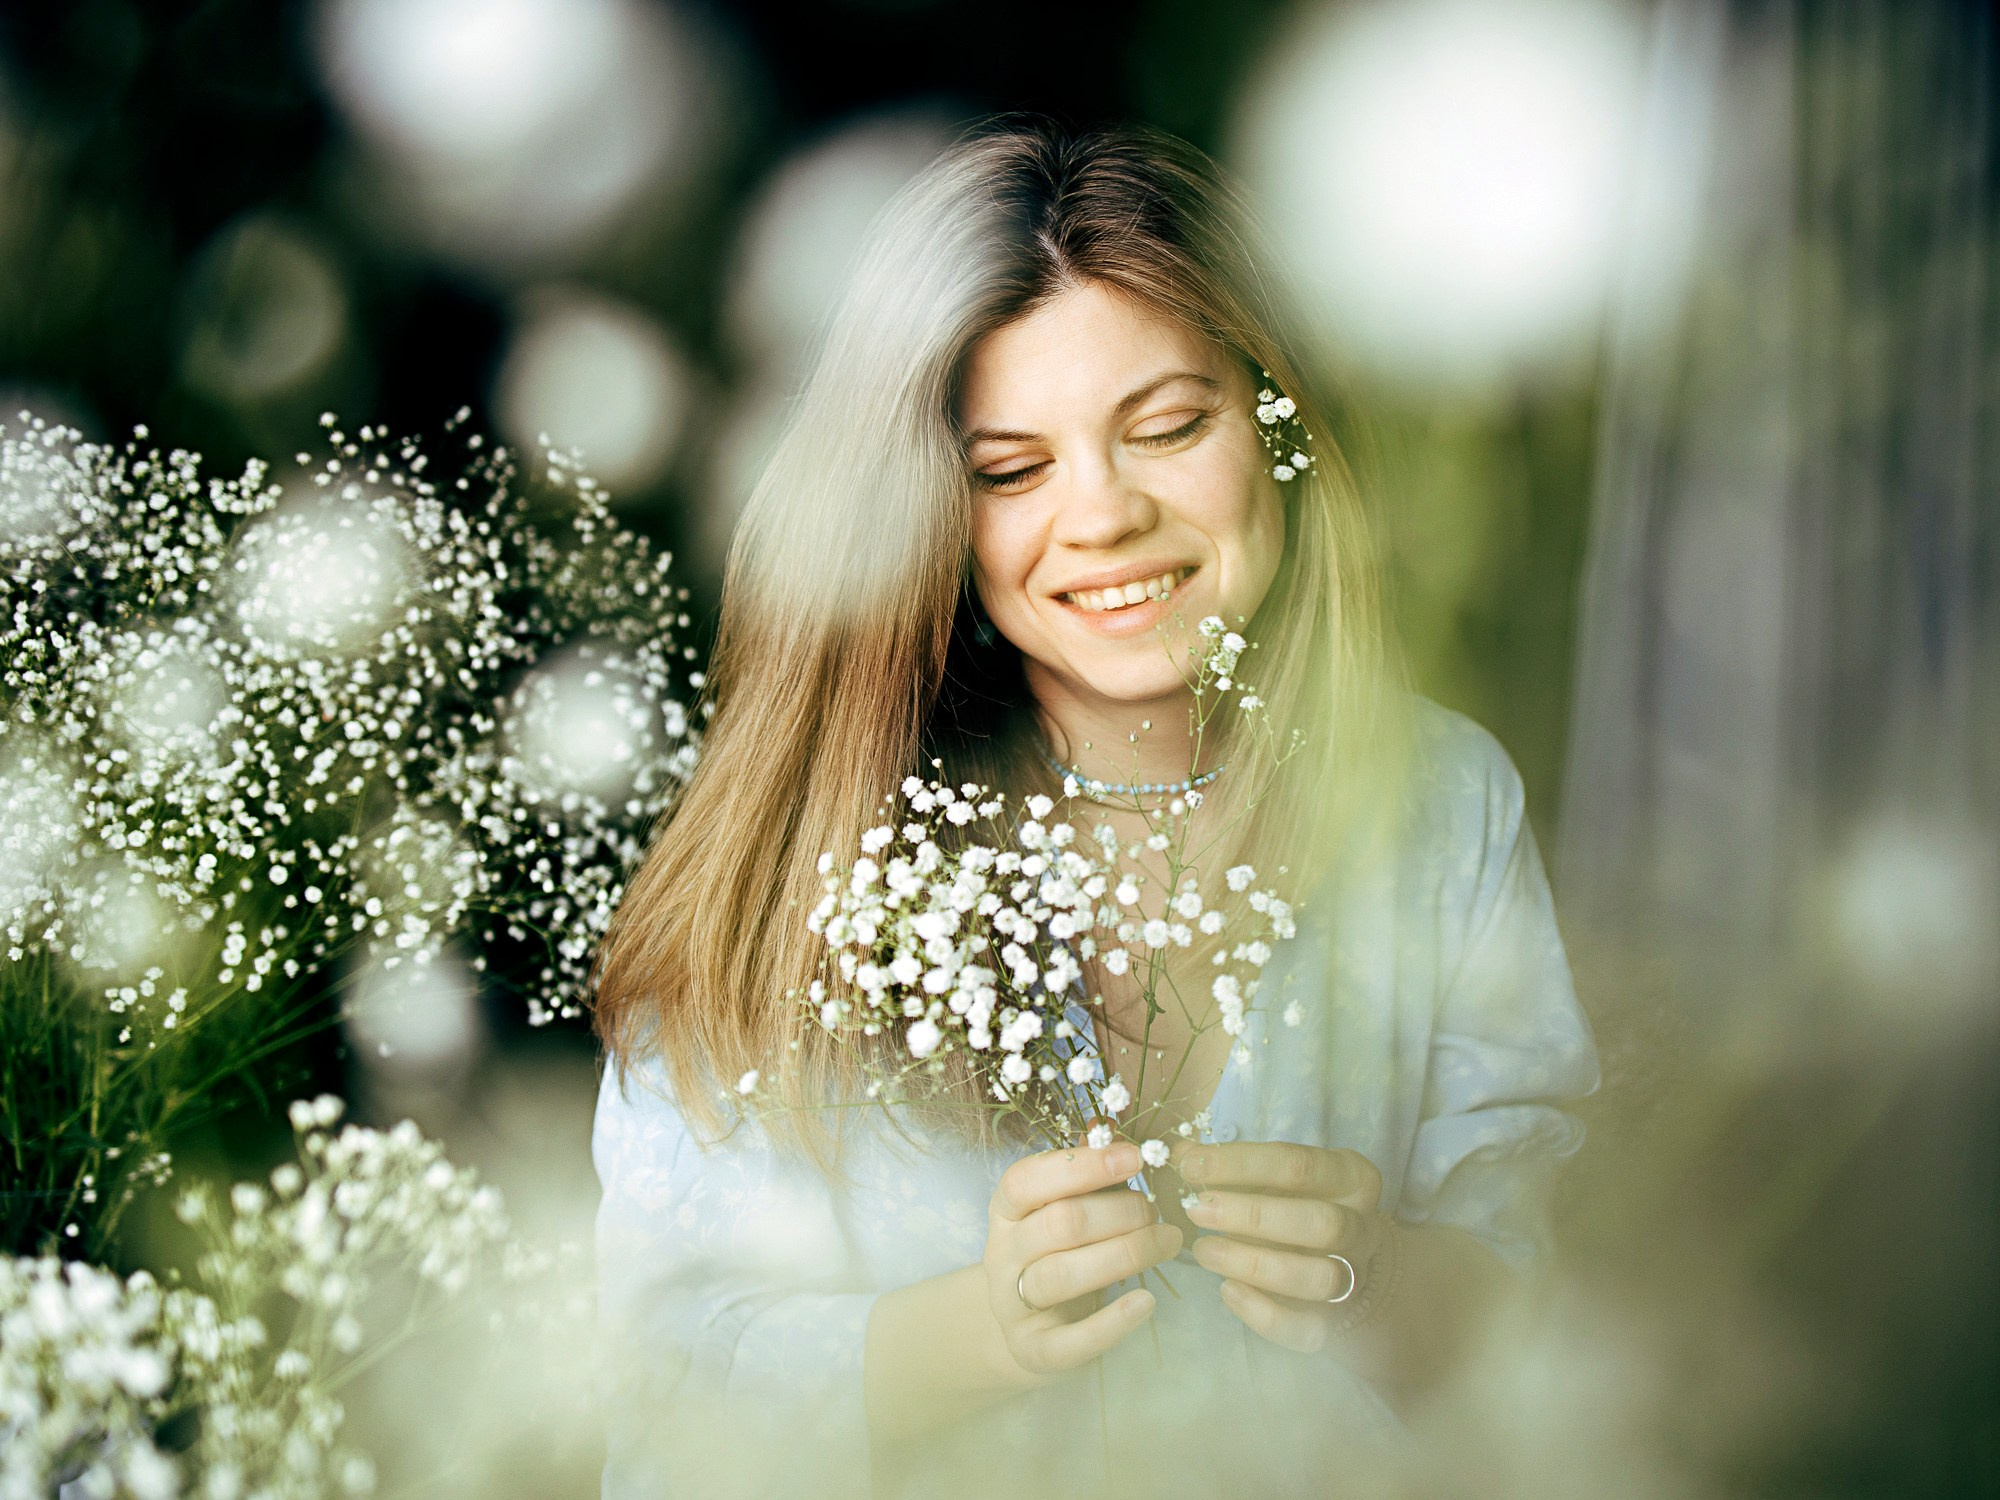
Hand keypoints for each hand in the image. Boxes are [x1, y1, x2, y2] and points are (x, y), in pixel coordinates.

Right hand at [982, 1140, 1183, 1378]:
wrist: (1027, 1329)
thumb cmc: (1056, 1253)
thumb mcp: (1062, 1208)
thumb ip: (1083, 1173)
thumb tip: (1108, 1127)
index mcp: (1007, 1210)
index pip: (1028, 1179)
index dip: (1084, 1166)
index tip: (1135, 1157)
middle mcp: (1003, 1254)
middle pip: (1059, 1224)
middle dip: (1119, 1212)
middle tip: (1158, 1210)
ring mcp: (1014, 1305)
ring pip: (1063, 1275)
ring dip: (1125, 1254)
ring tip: (1167, 1242)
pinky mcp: (1035, 1350)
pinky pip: (1070, 1340)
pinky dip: (1112, 1323)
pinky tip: (1147, 1302)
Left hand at [1178, 1140, 1394, 1353]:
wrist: (1348, 1260)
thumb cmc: (1299, 1204)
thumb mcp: (1276, 1176)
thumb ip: (1232, 1165)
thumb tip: (1182, 1152)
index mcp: (1351, 1178)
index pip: (1298, 1165)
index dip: (1240, 1163)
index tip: (1190, 1164)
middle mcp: (1361, 1227)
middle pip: (1319, 1222)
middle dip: (1253, 1216)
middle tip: (1197, 1209)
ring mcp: (1353, 1278)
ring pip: (1318, 1277)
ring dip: (1255, 1264)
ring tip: (1204, 1250)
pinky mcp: (1334, 1323)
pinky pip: (1307, 1328)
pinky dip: (1264, 1314)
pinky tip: (1227, 1290)